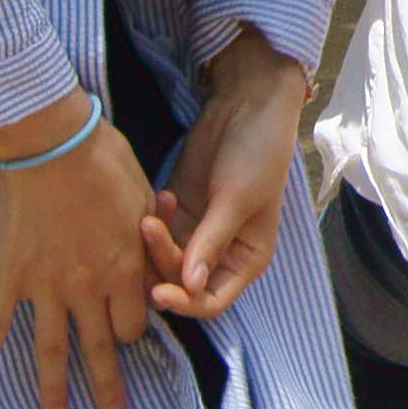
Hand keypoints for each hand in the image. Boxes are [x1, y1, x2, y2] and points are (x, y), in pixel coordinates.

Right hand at [0, 98, 169, 408]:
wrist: (51, 142)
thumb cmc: (104, 160)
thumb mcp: (142, 199)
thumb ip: (147, 240)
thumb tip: (155, 255)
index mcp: (125, 269)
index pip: (136, 323)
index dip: (136, 330)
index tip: (129, 331)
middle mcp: (88, 287)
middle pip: (102, 349)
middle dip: (109, 388)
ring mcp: (45, 286)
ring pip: (52, 351)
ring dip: (55, 391)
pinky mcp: (9, 277)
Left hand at [149, 32, 308, 324]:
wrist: (247, 106)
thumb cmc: (256, 154)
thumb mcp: (236, 199)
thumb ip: (210, 244)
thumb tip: (188, 289)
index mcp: (246, 260)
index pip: (211, 301)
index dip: (185, 303)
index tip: (158, 290)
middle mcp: (220, 254)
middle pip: (180, 281)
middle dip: (163, 261)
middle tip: (151, 226)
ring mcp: (196, 233)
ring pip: (162, 260)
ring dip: (153, 241)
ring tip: (158, 206)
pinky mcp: (178, 212)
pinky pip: (155, 234)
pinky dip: (153, 221)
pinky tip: (161, 196)